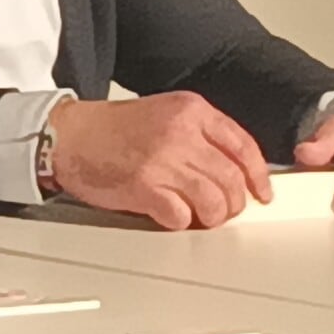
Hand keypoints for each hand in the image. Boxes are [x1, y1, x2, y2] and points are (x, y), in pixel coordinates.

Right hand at [42, 93, 271, 228]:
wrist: (71, 135)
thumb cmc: (113, 128)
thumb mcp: (165, 114)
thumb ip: (200, 134)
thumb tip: (233, 169)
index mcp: (191, 110)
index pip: (243, 146)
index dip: (258, 176)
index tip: (262, 192)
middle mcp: (182, 133)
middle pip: (232, 179)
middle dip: (234, 203)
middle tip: (225, 211)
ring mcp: (164, 160)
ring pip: (214, 202)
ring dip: (212, 217)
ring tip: (200, 217)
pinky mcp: (145, 187)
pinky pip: (182, 218)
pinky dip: (182, 223)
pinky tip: (171, 215)